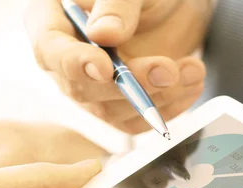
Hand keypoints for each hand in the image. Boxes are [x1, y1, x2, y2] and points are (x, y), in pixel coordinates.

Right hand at [24, 0, 211, 133]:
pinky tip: (191, 84)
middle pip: (82, 88)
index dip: (75, 64)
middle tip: (168, 71)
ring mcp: (91, 86)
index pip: (49, 50)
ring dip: (155, 97)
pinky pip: (134, 121)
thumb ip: (116, 4)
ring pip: (111, 111)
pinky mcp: (117, 104)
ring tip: (192, 70)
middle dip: (128, 85)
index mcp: (51, 20)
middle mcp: (66, 59)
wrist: (171, 4)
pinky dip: (167, 108)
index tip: (105, 69)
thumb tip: (102, 35)